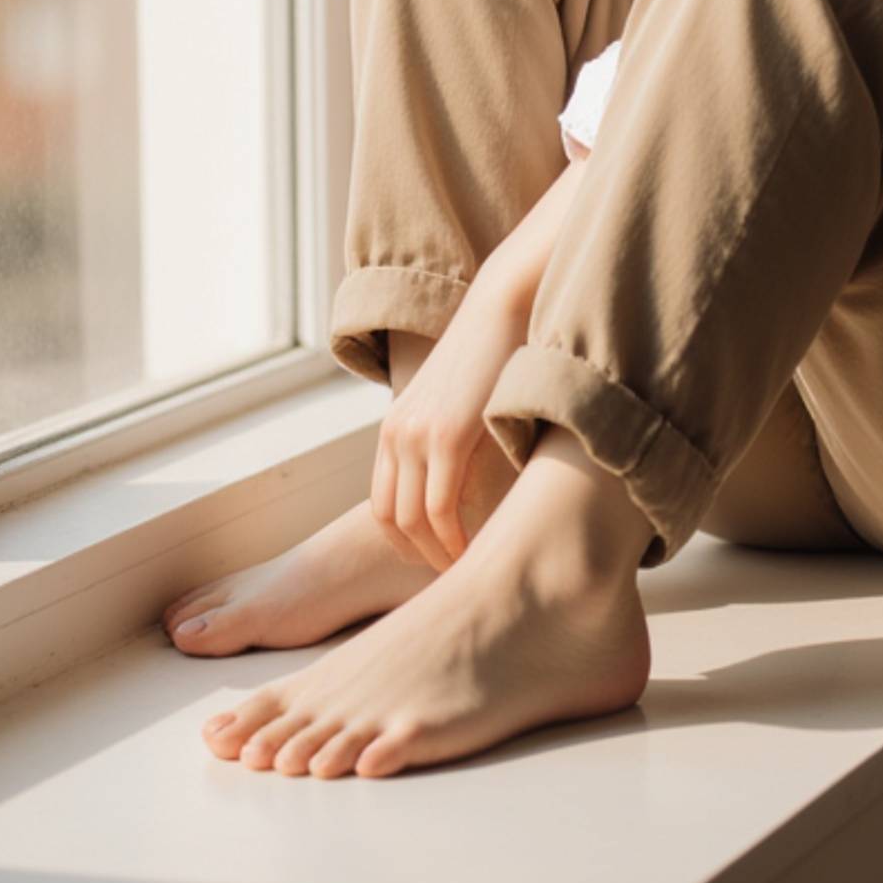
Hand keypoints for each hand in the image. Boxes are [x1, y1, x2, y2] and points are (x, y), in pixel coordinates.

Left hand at [370, 265, 530, 570]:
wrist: (501, 305)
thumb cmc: (492, 354)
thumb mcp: (457, 405)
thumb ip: (450, 442)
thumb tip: (467, 484)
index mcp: (394, 428)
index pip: (381, 506)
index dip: (405, 542)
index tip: (436, 559)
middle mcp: (395, 434)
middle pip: (389, 520)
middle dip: (418, 556)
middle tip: (451, 577)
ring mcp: (416, 434)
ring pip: (410, 521)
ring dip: (435, 555)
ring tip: (464, 571)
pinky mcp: (445, 435)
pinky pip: (438, 508)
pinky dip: (452, 539)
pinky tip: (472, 551)